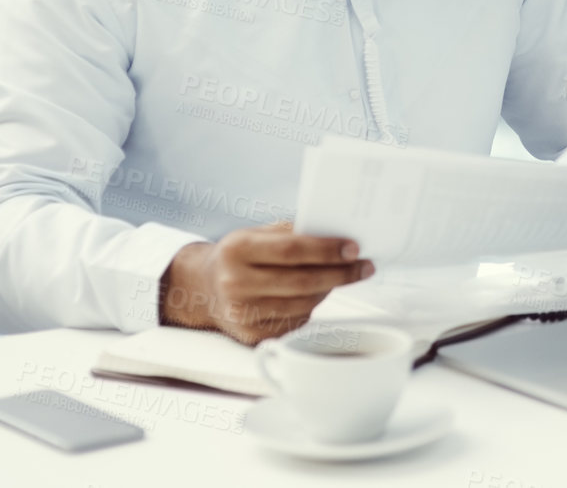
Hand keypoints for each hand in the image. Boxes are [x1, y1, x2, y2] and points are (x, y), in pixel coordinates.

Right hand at [160, 221, 374, 343]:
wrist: (202, 289)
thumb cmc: (238, 256)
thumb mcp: (255, 233)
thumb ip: (290, 232)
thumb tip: (336, 234)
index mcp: (237, 250)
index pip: (293, 250)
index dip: (327, 250)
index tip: (354, 248)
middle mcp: (236, 283)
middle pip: (303, 281)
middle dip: (341, 273)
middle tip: (364, 266)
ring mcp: (243, 314)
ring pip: (304, 303)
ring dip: (330, 289)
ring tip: (344, 276)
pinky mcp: (252, 335)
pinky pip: (296, 320)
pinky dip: (313, 306)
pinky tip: (319, 293)